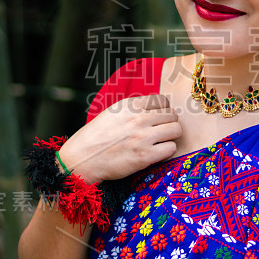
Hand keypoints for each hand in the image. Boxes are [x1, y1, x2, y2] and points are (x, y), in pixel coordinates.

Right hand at [59, 95, 181, 184]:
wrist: (82, 158)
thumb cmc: (96, 136)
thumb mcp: (113, 112)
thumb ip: (134, 108)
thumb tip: (156, 107)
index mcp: (131, 105)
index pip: (163, 100)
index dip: (163, 110)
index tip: (158, 119)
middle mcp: (139, 118)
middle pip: (173, 115)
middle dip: (169, 123)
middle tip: (160, 132)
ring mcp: (143, 137)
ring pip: (176, 130)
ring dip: (170, 137)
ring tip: (160, 142)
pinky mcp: (145, 156)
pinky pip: (171, 148)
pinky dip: (166, 152)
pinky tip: (156, 153)